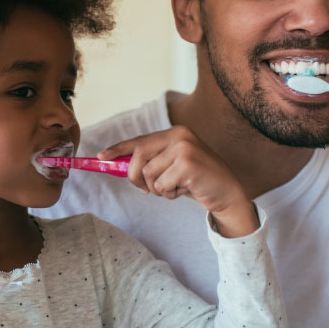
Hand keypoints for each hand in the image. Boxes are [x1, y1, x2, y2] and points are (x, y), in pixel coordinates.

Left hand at [98, 126, 257, 236]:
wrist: (227, 193)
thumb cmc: (197, 181)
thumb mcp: (173, 167)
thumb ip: (152, 162)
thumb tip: (120, 166)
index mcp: (175, 133)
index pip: (140, 140)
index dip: (118, 149)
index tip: (101, 157)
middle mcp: (179, 136)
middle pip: (139, 156)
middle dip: (135, 177)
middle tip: (145, 190)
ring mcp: (184, 148)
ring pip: (149, 174)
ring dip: (158, 189)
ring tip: (175, 188)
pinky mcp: (188, 164)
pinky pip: (161, 185)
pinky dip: (169, 194)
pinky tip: (184, 191)